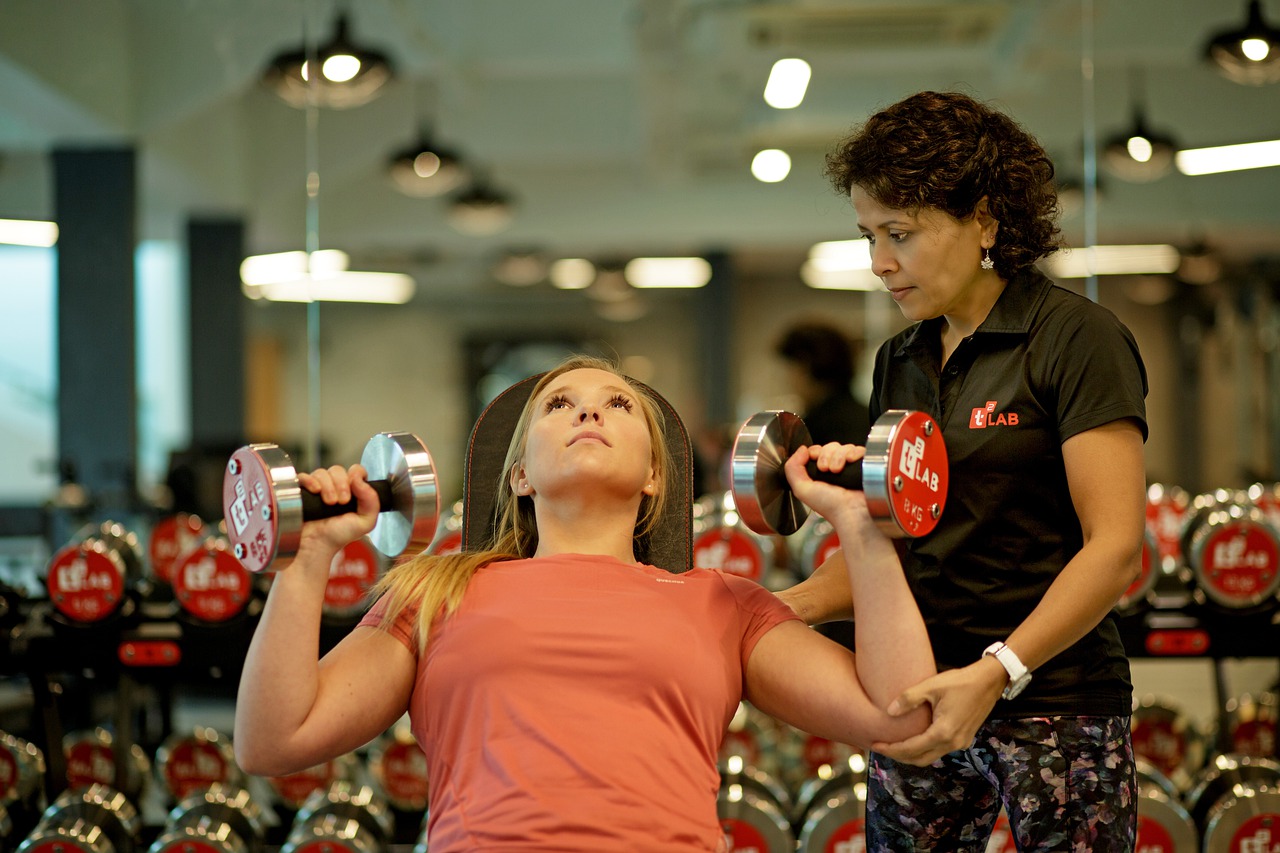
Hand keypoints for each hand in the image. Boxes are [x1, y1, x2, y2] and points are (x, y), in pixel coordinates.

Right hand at [296, 464, 380, 555]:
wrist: (318, 545)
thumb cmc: (340, 535)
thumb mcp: (365, 522)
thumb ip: (372, 501)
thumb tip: (359, 479)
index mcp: (352, 490)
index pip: (356, 470)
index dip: (355, 475)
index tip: (353, 489)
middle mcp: (335, 486)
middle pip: (338, 470)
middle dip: (341, 484)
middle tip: (341, 502)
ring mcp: (318, 487)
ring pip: (322, 472)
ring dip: (328, 486)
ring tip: (329, 503)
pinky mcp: (302, 490)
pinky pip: (304, 476)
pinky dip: (310, 481)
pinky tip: (315, 492)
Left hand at [782, 443, 870, 530]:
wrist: (852, 511)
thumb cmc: (830, 506)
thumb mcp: (802, 489)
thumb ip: (793, 469)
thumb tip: (802, 449)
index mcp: (820, 473)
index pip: (817, 450)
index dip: (815, 452)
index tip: (816, 462)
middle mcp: (835, 468)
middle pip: (830, 447)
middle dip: (826, 455)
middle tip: (826, 470)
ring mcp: (850, 467)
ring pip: (844, 447)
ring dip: (839, 456)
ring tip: (838, 471)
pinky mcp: (864, 465)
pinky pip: (858, 449)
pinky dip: (854, 453)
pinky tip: (851, 463)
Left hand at [871, 656, 1007, 765]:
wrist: (989, 682)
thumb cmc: (960, 682)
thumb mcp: (931, 686)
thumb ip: (909, 699)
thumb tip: (889, 712)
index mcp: (943, 732)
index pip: (911, 749)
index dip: (892, 749)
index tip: (875, 745)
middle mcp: (953, 743)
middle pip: (920, 759)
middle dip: (898, 756)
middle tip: (880, 747)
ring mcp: (960, 743)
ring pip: (930, 757)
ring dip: (911, 755)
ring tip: (893, 745)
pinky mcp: (964, 739)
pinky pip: (939, 750)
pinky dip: (923, 750)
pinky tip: (913, 739)